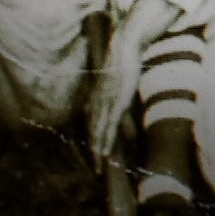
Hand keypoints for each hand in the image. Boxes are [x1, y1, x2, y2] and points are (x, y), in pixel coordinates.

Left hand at [87, 30, 142, 168]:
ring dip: (98, 150)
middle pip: (93, 132)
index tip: (94, 155)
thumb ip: (118, 99)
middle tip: (96, 169)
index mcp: (95, 98)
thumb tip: (120, 108)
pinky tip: (105, 150)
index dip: (93, 141)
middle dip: (94, 152)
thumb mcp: (117, 83)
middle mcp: (96, 102)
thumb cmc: (122, 63)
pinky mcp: (115, 101)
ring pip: (99, 131)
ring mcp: (105, 102)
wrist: (123, 47)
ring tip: (99, 166)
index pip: (91, 124)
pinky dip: (106, 140)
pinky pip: (109, 125)